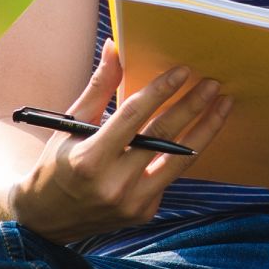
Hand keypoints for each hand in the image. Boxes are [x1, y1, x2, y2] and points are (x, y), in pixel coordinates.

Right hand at [10, 44, 231, 245]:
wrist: (46, 220)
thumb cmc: (55, 164)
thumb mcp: (69, 125)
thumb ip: (98, 88)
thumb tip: (115, 48)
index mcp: (89, 160)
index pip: (133, 117)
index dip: (159, 91)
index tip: (182, 71)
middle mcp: (113, 185)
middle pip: (162, 137)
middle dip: (191, 107)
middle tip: (212, 83)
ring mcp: (132, 203)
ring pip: (179, 161)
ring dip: (205, 130)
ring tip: (222, 105)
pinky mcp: (144, 213)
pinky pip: (170, 176)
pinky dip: (186, 151)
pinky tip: (202, 129)